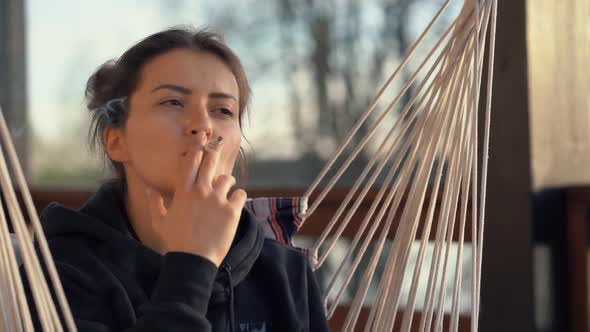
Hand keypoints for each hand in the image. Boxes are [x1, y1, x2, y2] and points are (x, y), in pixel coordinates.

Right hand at [144, 132, 246, 266]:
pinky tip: (235, 201)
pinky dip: (239, 196)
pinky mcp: (232, 211)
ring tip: (228, 184)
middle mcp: (201, 191)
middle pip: (210, 162)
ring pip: (227, 178)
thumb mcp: (160, 222)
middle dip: (214, 152)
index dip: (197, 150)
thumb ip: (154, 202)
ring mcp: (218, 200)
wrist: (193, 261)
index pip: (191, 162)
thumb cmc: (175, 242)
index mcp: (183, 192)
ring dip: (227, 180)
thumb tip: (149, 188)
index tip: (201, 143)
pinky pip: (240, 194)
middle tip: (218, 147)